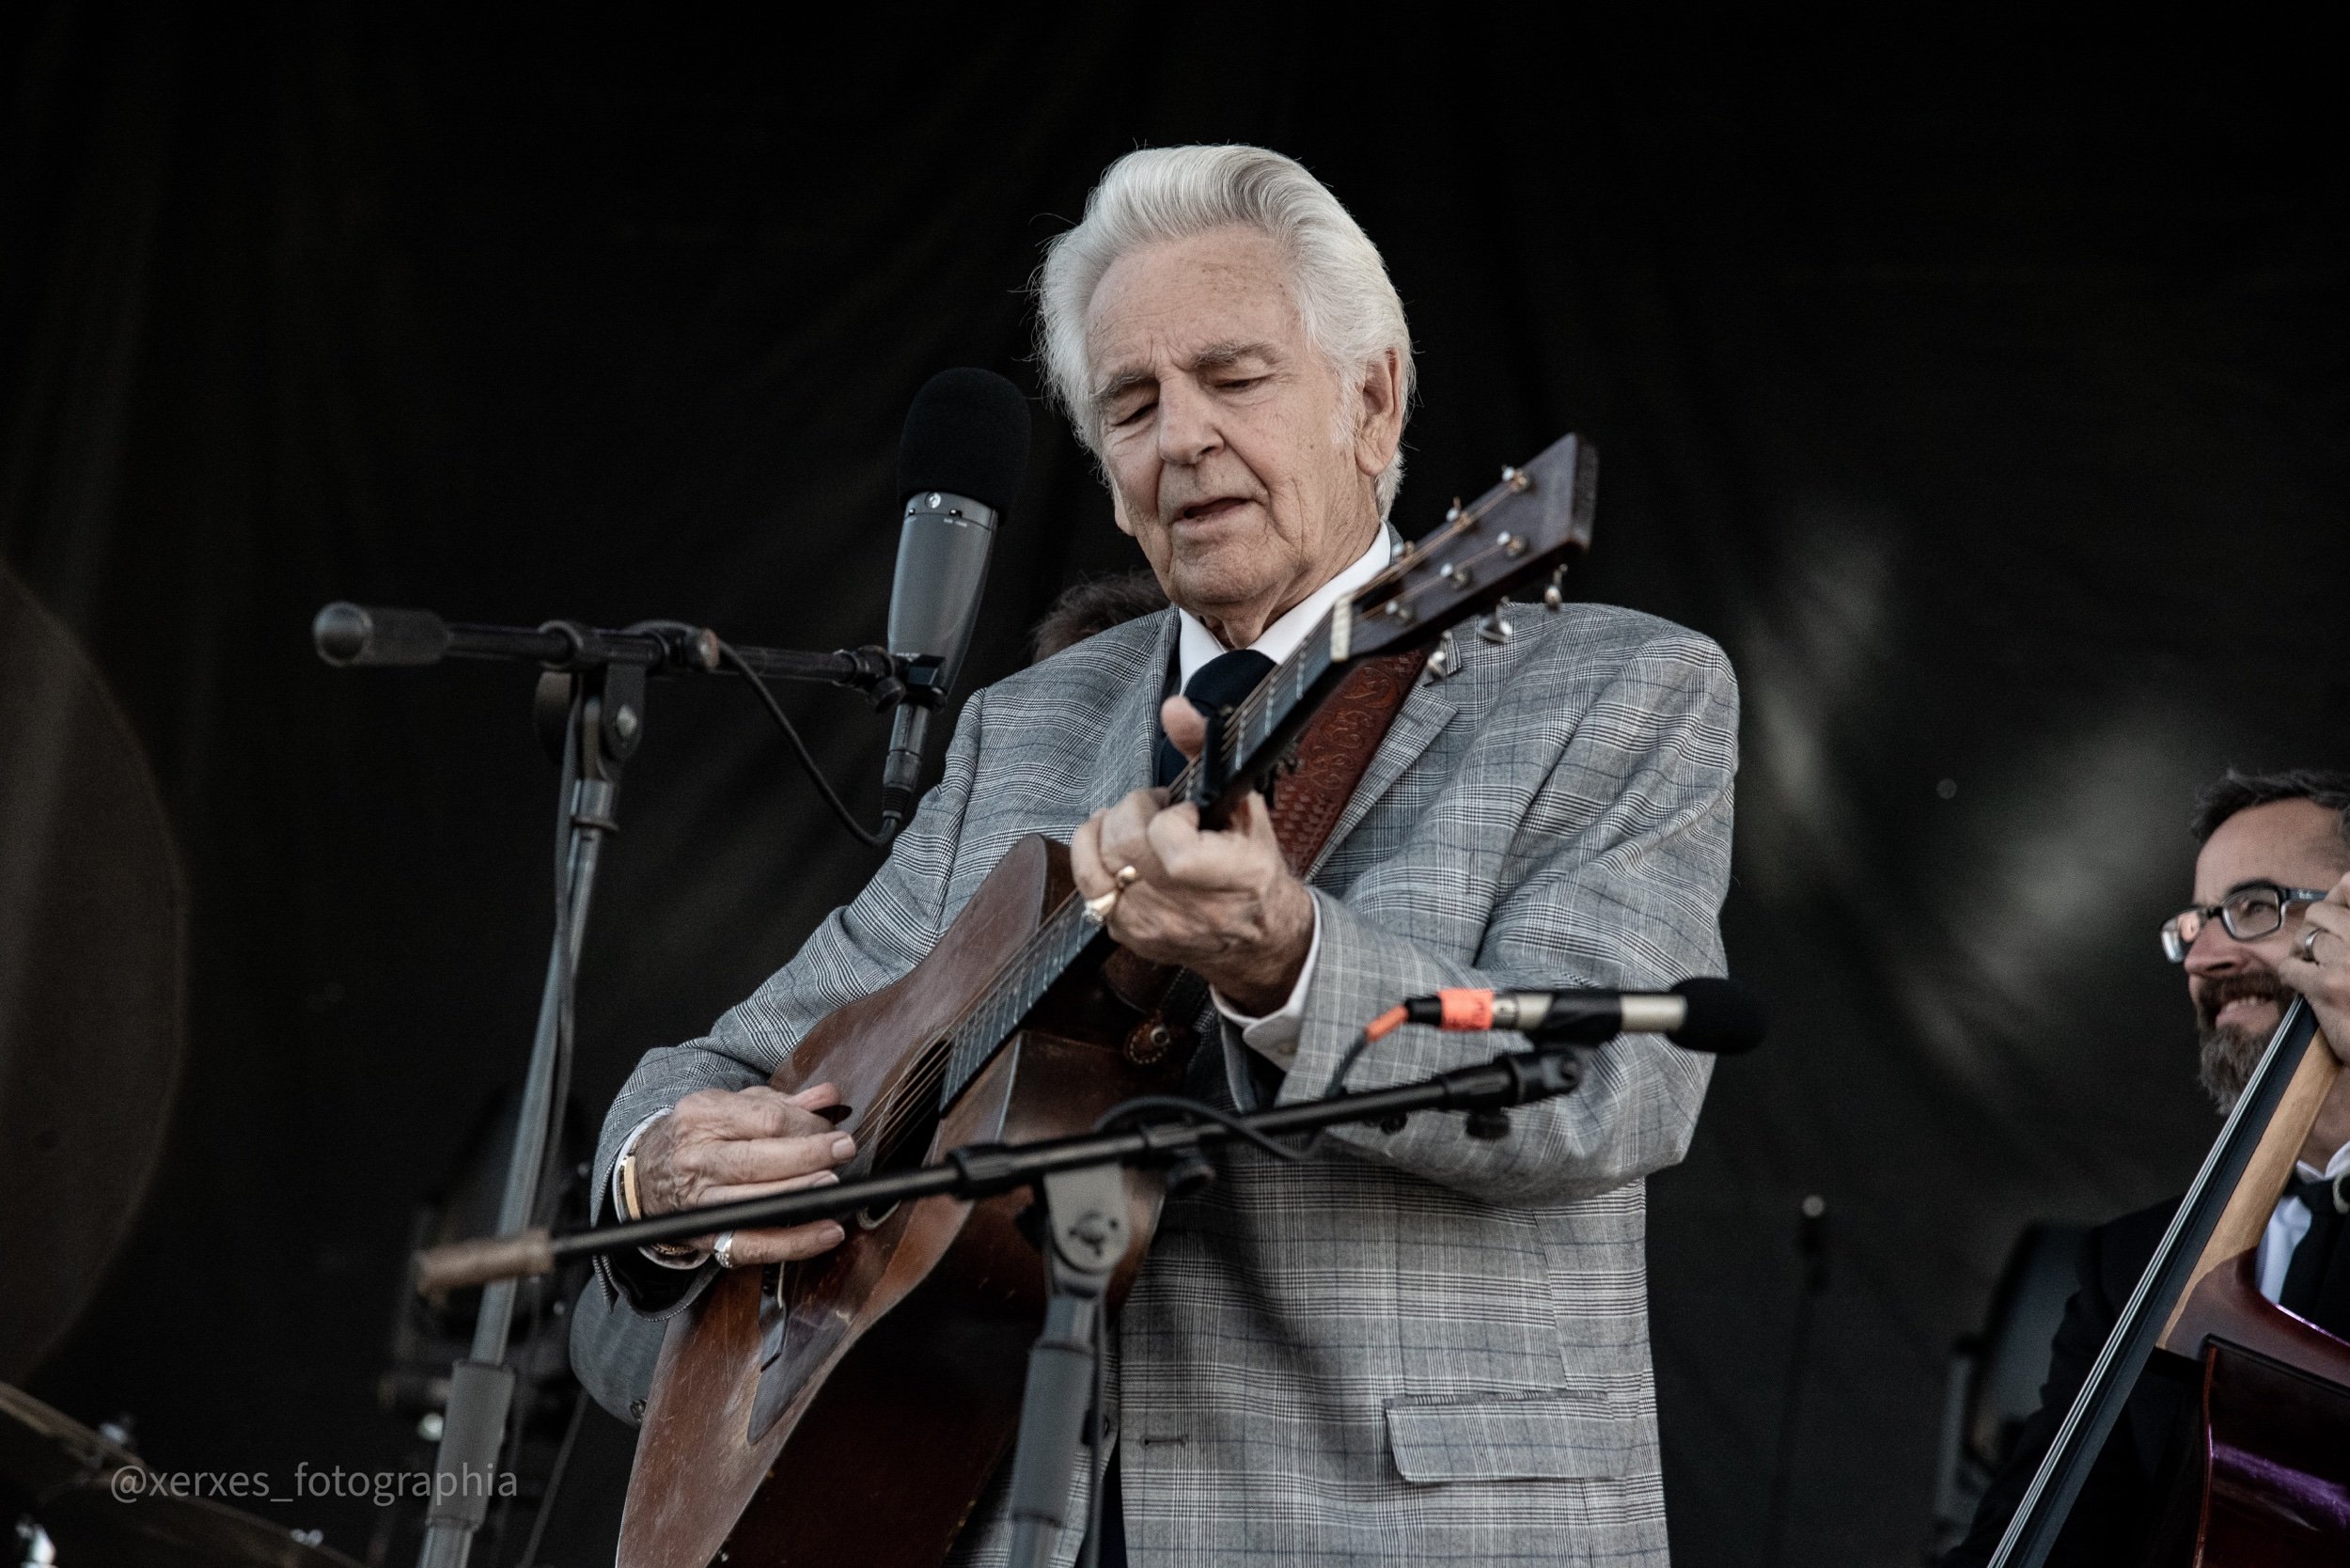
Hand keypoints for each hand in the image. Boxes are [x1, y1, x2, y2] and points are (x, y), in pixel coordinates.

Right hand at [633, 1083, 855, 1264]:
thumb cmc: (699, 1137)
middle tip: (844, 1149)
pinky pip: (756, 1245)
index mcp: (703, 1116)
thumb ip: (780, 1102)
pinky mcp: (709, 1237)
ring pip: (758, 1200)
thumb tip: (828, 1096)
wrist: (646, 1177)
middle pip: (761, 1158)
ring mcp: (701, 1201)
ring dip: (804, 1193)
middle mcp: (697, 1157)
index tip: (832, 1128)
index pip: (765, 1118)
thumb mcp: (730, 1107)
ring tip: (834, 1186)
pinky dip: (797, 1242)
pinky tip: (828, 1232)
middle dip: (811, 1154)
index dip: (807, 1125)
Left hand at [1068, 692, 1314, 1013]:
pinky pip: (1088, 889)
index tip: (1185, 811)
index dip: (1169, 818)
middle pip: (1126, 847)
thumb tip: (1174, 708)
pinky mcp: (1130, 935)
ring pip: (1097, 866)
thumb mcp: (1245, 805)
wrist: (1255, 937)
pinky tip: (1114, 847)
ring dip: (1107, 831)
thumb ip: (1205, 751)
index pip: (1175, 850)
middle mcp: (1192, 909)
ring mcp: (1155, 926)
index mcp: (1235, 877)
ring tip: (1133, 824)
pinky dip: (1093, 856)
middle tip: (1157, 809)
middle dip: (1134, 811)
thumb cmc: (1252, 867)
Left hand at [2282, 869, 2349, 1069]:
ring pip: (2308, 938)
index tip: (2339, 895)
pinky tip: (2307, 986)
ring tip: (2321, 973)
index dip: (2341, 891)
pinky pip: (2292, 965)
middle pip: (2324, 913)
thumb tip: (2345, 881)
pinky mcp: (2329, 985)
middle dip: (2318, 930)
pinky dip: (2293, 974)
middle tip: (2323, 953)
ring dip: (2307, 953)